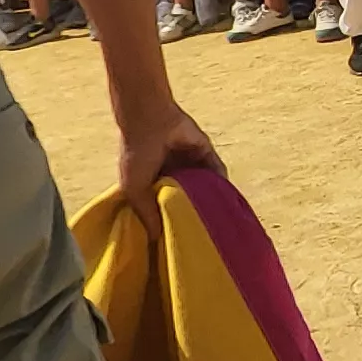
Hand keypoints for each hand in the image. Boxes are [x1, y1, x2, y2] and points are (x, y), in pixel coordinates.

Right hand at [114, 103, 222, 239]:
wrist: (150, 121)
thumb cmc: (136, 155)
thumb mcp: (134, 190)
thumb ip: (145, 213)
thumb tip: (155, 239)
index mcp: (153, 180)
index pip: (166, 204)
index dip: (171, 219)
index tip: (178, 237)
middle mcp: (174, 172)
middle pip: (189, 196)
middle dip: (195, 212)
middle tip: (204, 234)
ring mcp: (191, 162)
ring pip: (205, 186)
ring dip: (211, 199)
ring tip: (219, 222)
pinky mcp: (206, 152)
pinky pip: (218, 171)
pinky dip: (222, 185)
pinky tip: (227, 203)